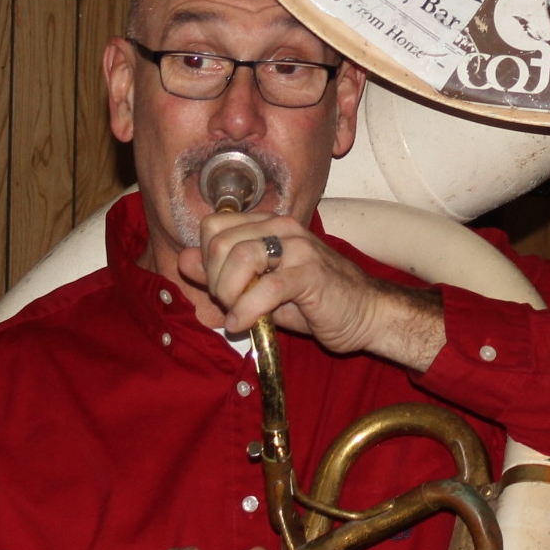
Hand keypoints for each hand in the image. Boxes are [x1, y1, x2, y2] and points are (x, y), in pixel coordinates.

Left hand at [184, 212, 444, 369]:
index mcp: (269, 225)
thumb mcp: (261, 287)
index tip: (220, 286)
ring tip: (238, 313)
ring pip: (240, 257)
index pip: (214, 226)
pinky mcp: (311, 273)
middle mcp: (283, 228)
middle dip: (214, 279)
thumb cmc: (314, 302)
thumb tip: (184, 259)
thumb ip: (222, 272)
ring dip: (229, 293)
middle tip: (229, 304)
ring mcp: (299, 247)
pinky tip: (244, 325)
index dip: (206, 259)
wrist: (366, 314)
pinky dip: (246, 309)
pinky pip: (266, 286)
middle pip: (220, 242)